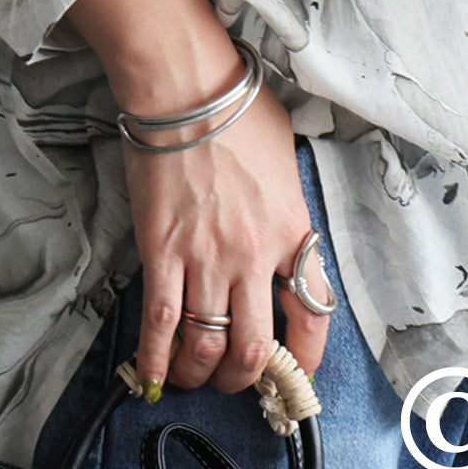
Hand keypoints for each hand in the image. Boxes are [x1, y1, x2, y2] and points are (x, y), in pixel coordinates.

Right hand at [121, 67, 332, 395]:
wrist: (186, 89)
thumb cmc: (237, 110)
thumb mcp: (287, 159)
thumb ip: (288, 207)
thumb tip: (285, 234)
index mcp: (291, 229)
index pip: (312, 311)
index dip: (306, 354)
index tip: (297, 370)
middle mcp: (253, 253)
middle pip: (255, 345)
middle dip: (247, 377)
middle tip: (238, 379)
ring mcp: (205, 257)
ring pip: (207, 344)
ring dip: (202, 373)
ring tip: (197, 376)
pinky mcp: (162, 253)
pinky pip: (160, 322)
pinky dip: (158, 358)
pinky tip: (155, 374)